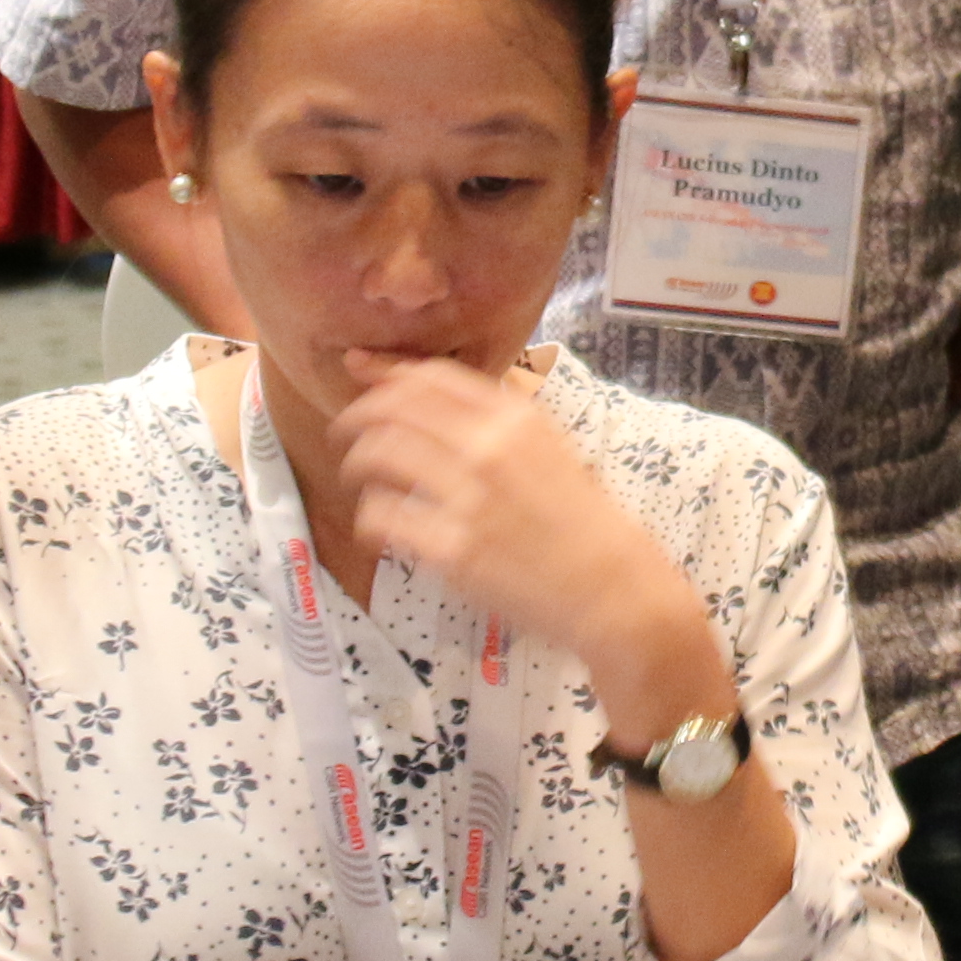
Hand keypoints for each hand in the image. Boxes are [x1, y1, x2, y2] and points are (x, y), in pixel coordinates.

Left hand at [326, 359, 731, 742]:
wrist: (615, 590)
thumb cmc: (587, 524)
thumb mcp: (553, 451)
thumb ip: (500, 425)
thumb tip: (441, 401)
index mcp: (516, 418)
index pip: (431, 377)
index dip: (386, 372)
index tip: (360, 371)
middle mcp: (488, 447)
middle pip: (394, 409)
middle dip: (357, 416)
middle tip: (345, 432)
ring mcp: (467, 498)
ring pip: (379, 456)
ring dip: (357, 463)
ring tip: (358, 476)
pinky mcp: (452, 549)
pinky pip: (383, 517)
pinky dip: (371, 516)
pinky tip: (378, 524)